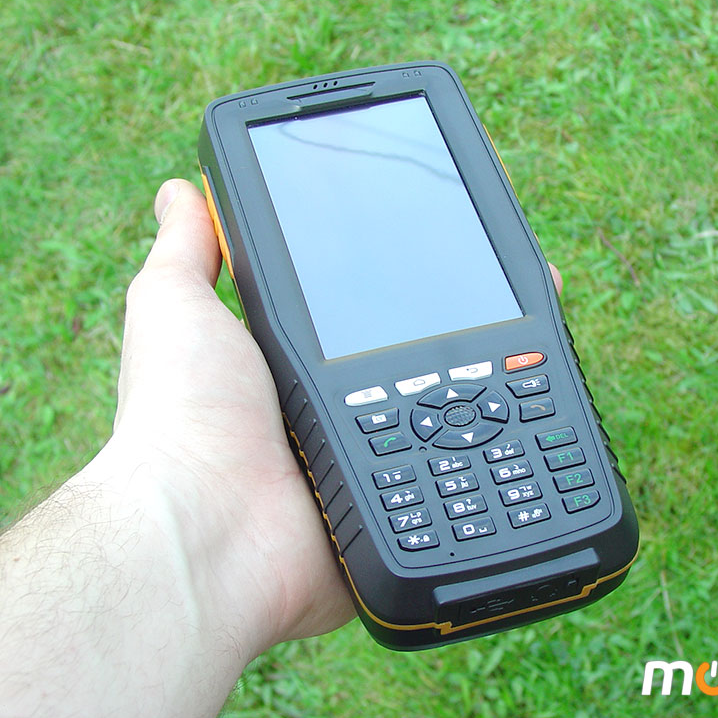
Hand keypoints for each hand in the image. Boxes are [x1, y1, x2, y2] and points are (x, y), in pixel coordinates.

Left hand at [106, 177, 561, 653]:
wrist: (206, 528)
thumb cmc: (183, 416)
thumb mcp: (174, 308)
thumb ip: (187, 251)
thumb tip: (179, 190)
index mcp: (292, 367)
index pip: (365, 310)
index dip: (406, 278)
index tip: (448, 241)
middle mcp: (332, 412)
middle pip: (415, 357)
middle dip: (469, 321)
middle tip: (522, 279)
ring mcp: (369, 462)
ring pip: (449, 414)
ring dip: (495, 375)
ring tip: (543, 315)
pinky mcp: (396, 512)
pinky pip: (457, 476)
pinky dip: (491, 450)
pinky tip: (536, 406)